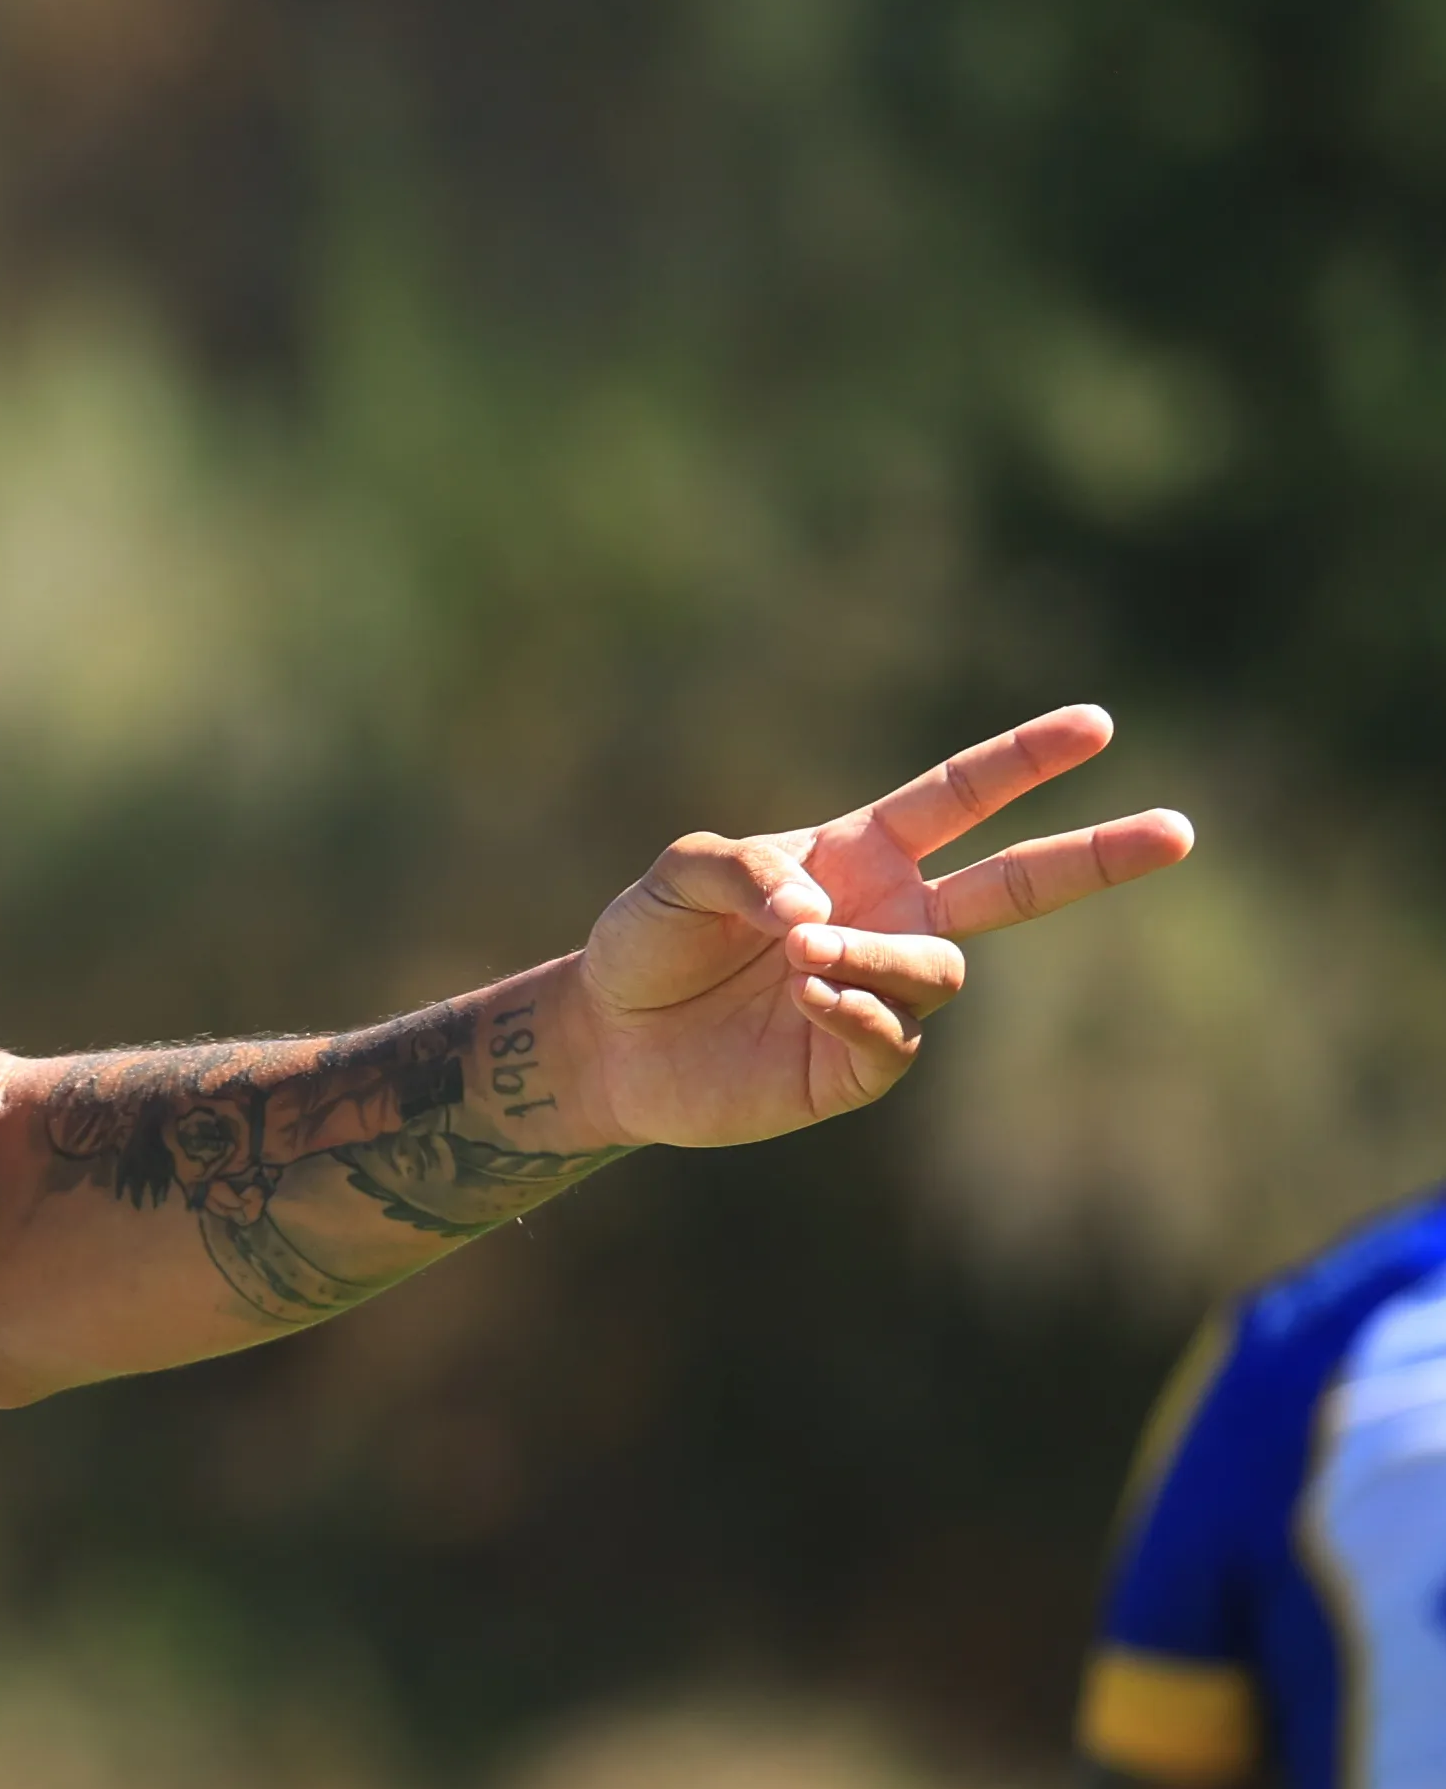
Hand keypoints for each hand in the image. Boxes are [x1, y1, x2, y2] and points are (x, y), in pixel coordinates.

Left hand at [567, 704, 1192, 1148]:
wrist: (609, 1040)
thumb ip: (744, 867)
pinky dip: (860, 1010)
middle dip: (1096, 856)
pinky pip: (899, 1037)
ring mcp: (884, 993)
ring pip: (943, 969)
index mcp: (861, 855)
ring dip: (879, 955)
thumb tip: (817, 910)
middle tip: (1180, 829)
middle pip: (1018, 884)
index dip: (1023, 761)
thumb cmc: (646, 945)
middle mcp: (890, 918)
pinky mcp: (859, 1064)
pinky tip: (807, 996)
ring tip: (802, 957)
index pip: (960, 798)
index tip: (1097, 724)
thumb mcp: (676, 878)